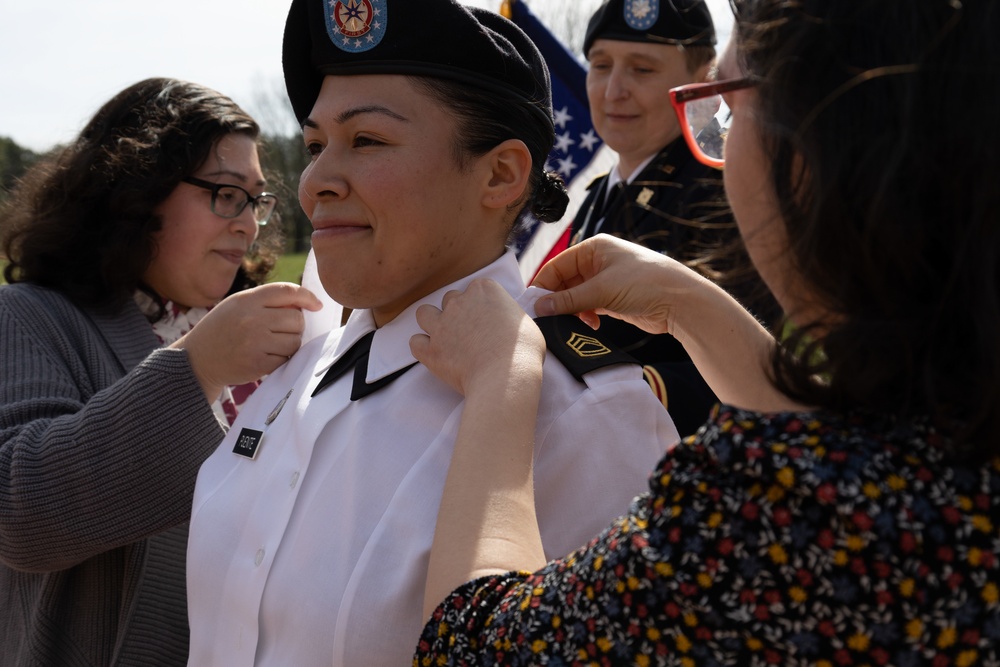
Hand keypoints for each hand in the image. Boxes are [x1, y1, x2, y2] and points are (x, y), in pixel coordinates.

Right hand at [173, 282, 323, 399]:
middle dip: (295, 326)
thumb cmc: (223, 329)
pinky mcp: (258, 364)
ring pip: (294, 341)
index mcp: (247, 300)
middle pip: (296, 319)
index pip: (286, 291)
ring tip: (272, 344)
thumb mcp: (237, 305)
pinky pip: (285, 359)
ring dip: (290, 344)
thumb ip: (266, 301)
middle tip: (281, 331)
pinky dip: (281, 359)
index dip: (307, 297)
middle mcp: (251, 319)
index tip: (317, 305)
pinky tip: (266, 356)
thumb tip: (304, 305)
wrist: (197, 360)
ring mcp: (255, 343)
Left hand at [410, 279, 544, 396]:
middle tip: (470, 332)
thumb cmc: (522, 351)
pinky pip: (415, 342)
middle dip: (458, 313)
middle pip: (451, 299)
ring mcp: (442, 324)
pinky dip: (422, 347)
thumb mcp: (525, 322)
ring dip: (432, 323)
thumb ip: (508, 314)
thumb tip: (505, 321)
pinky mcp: (431, 349)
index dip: (481, 304)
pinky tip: (434, 354)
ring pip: (424, 313)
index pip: (476, 288)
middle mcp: (459, 302)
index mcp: (484, 290)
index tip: (487, 318)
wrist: (505, 377)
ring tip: (445, 337)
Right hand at [532, 234, 701, 335]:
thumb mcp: (602, 290)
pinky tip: (591, 325)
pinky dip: (584, 317)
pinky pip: (588, 307)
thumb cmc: (645, 284)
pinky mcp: (612, 299)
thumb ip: (569, 300)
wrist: (681, 302)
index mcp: (593, 249)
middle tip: (549, 320)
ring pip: (575, 297)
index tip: (533, 306)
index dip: (543, 285)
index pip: (557, 265)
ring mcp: (605, 281)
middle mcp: (597, 262)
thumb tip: (539, 308)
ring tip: (573, 324)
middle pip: (564, 282)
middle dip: (558, 301)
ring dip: (571, 311)